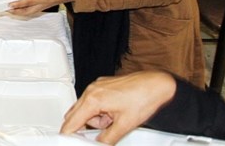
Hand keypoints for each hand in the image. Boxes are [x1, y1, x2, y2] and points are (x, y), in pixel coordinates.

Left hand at [7, 0, 74, 14]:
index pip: (28, 2)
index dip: (18, 4)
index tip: (10, 5)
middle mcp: (43, 4)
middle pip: (27, 12)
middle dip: (17, 12)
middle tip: (7, 11)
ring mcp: (45, 5)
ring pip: (31, 12)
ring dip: (21, 12)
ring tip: (13, 11)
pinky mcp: (46, 4)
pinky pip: (34, 10)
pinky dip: (27, 10)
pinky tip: (24, 8)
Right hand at [60, 71, 176, 143]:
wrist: (156, 85)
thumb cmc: (143, 98)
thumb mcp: (124, 125)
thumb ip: (107, 138)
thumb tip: (97, 144)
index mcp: (93, 100)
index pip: (72, 121)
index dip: (68, 134)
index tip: (68, 140)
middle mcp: (91, 90)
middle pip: (74, 114)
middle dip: (82, 127)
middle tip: (92, 136)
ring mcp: (96, 86)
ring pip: (84, 107)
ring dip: (93, 118)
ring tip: (112, 121)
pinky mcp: (102, 85)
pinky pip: (92, 100)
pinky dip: (98, 110)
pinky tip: (112, 114)